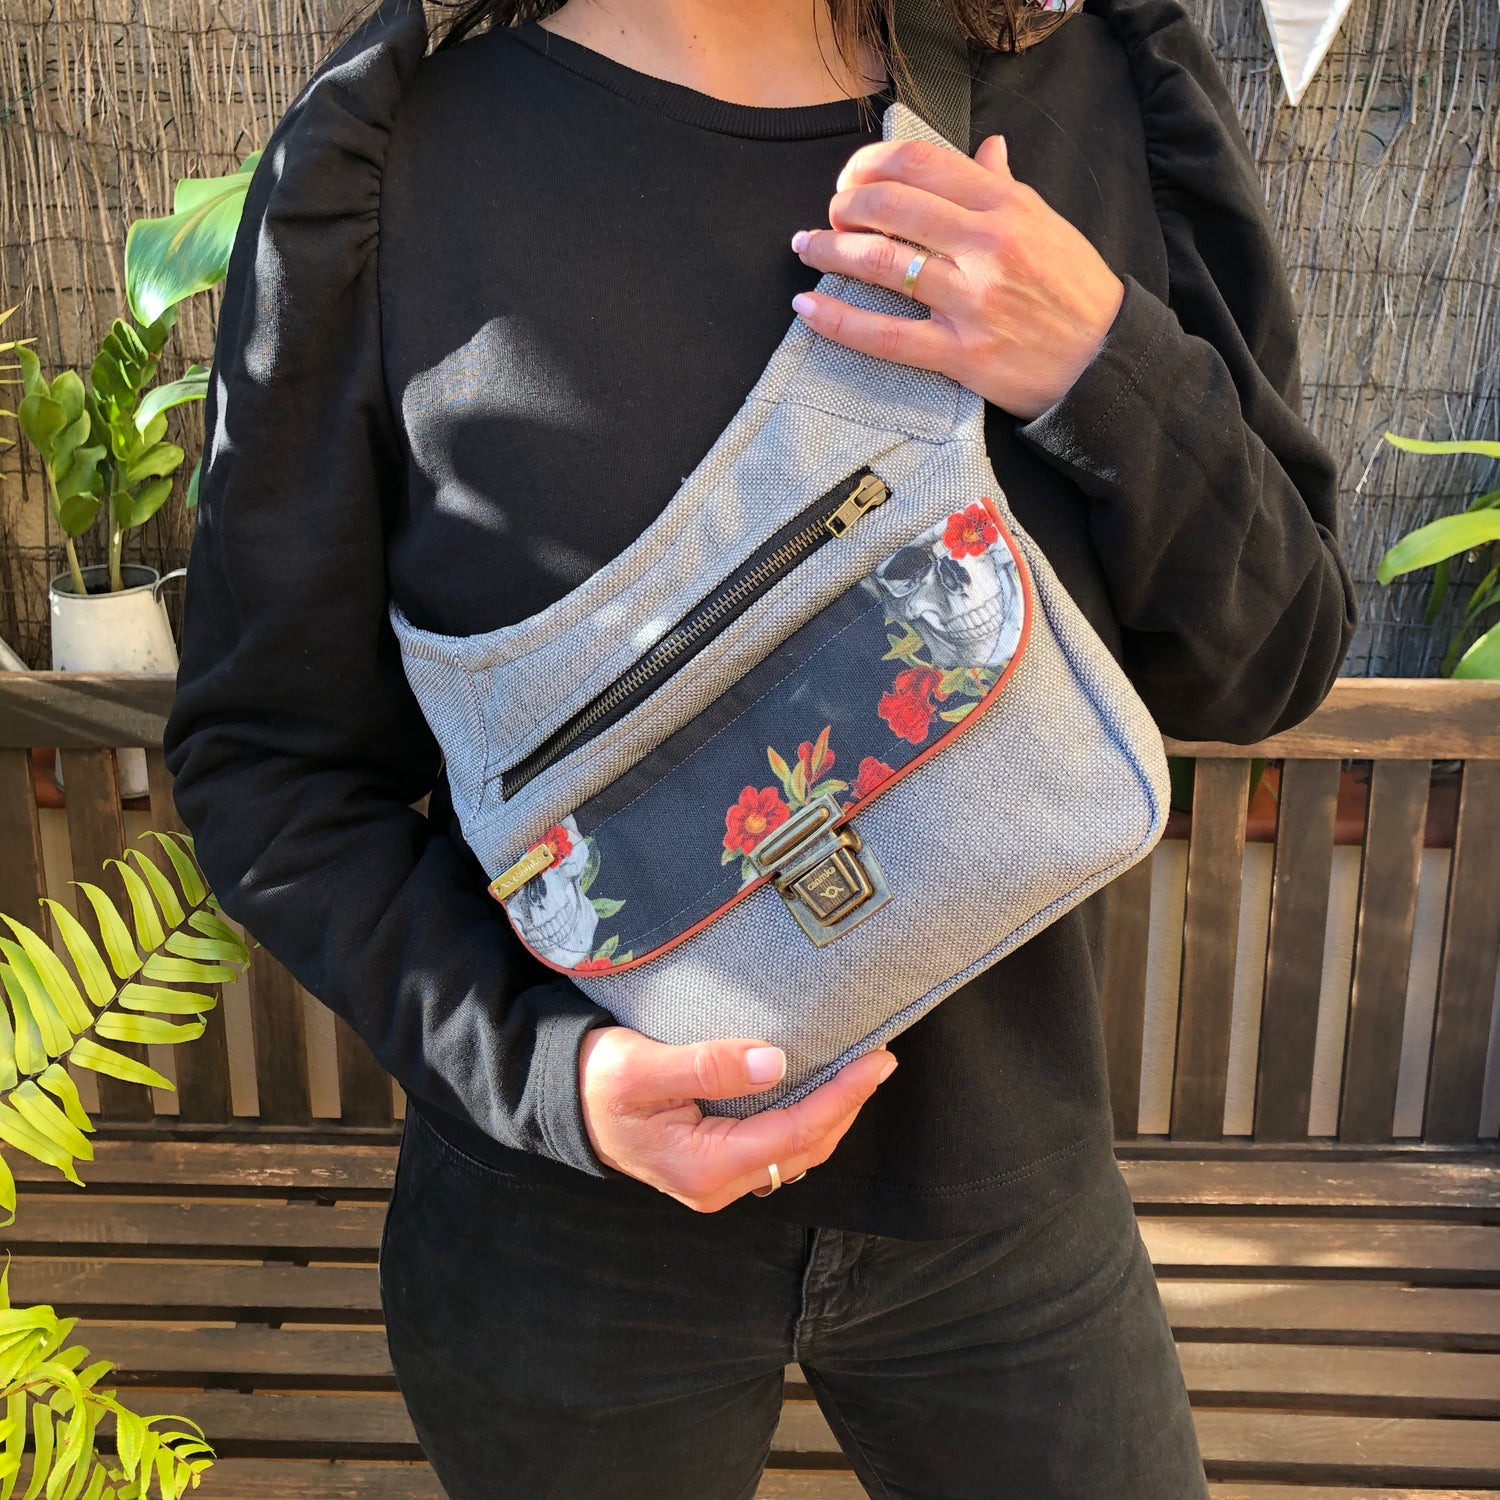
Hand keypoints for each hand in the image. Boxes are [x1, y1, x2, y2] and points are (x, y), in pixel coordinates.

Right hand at [578, 1026, 896, 1211]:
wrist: (560, 1102)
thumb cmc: (595, 1081)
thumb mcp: (640, 1066)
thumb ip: (707, 1066)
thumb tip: (775, 1061)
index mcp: (704, 1166)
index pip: (795, 1134)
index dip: (842, 1098)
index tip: (875, 1060)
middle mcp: (717, 1184)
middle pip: (805, 1149)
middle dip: (848, 1106)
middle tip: (880, 1059)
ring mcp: (717, 1180)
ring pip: (795, 1153)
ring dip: (833, 1115)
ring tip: (861, 1071)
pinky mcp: (716, 1163)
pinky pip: (776, 1146)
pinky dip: (807, 1118)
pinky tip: (819, 1087)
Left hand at [787, 135, 1123, 420]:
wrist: (1105, 361)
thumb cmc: (1075, 291)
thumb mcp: (1047, 225)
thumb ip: (1005, 188)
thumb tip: (985, 149)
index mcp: (1005, 207)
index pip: (921, 164)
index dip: (871, 164)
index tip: (851, 177)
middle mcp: (986, 246)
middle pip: (892, 206)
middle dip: (845, 205)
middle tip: (828, 215)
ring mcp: (971, 301)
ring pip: (883, 263)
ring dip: (831, 251)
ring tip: (806, 247)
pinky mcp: (959, 353)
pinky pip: (885, 335)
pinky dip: (838, 320)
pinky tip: (807, 308)